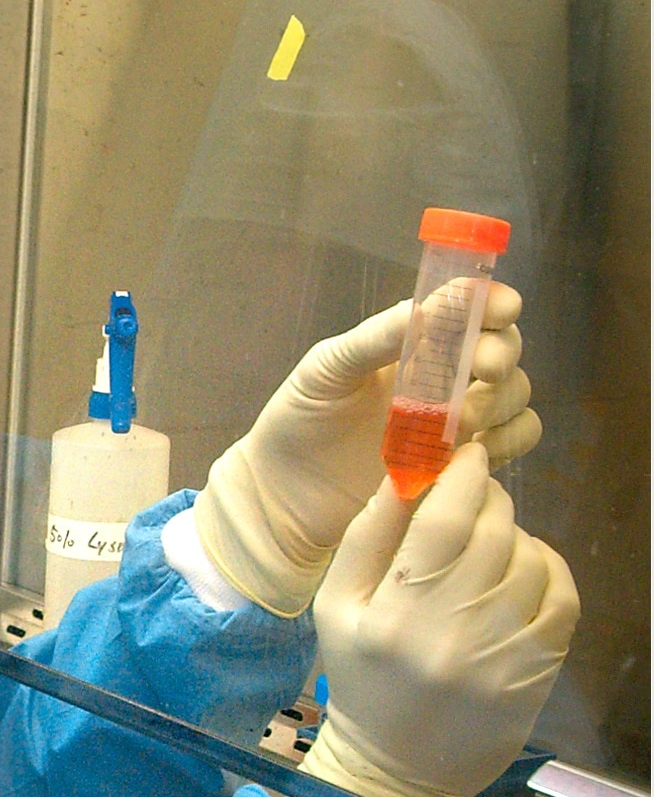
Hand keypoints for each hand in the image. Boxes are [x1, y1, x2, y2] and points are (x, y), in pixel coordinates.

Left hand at [193, 285, 538, 615]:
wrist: (282, 494)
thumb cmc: (298, 421)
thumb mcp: (328, 369)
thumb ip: (376, 338)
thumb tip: (425, 306)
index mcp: (411, 342)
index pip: (468, 309)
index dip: (492, 302)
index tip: (502, 307)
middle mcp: (442, 376)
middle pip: (502, 350)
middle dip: (501, 352)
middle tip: (482, 367)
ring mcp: (455, 421)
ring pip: (514, 395)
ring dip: (503, 399)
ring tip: (461, 419)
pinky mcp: (460, 464)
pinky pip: (512, 442)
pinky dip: (510, 439)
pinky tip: (476, 447)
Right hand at [305, 442, 578, 796]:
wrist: (394, 772)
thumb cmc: (360, 681)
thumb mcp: (336, 609)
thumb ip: (366, 539)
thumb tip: (403, 475)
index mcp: (391, 613)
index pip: (442, 521)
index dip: (462, 476)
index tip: (467, 456)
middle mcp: (449, 633)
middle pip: (492, 533)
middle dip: (490, 501)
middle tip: (478, 497)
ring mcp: (498, 658)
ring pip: (530, 561)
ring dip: (518, 536)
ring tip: (496, 542)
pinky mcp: (533, 676)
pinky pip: (561, 601)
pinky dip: (551, 570)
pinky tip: (529, 570)